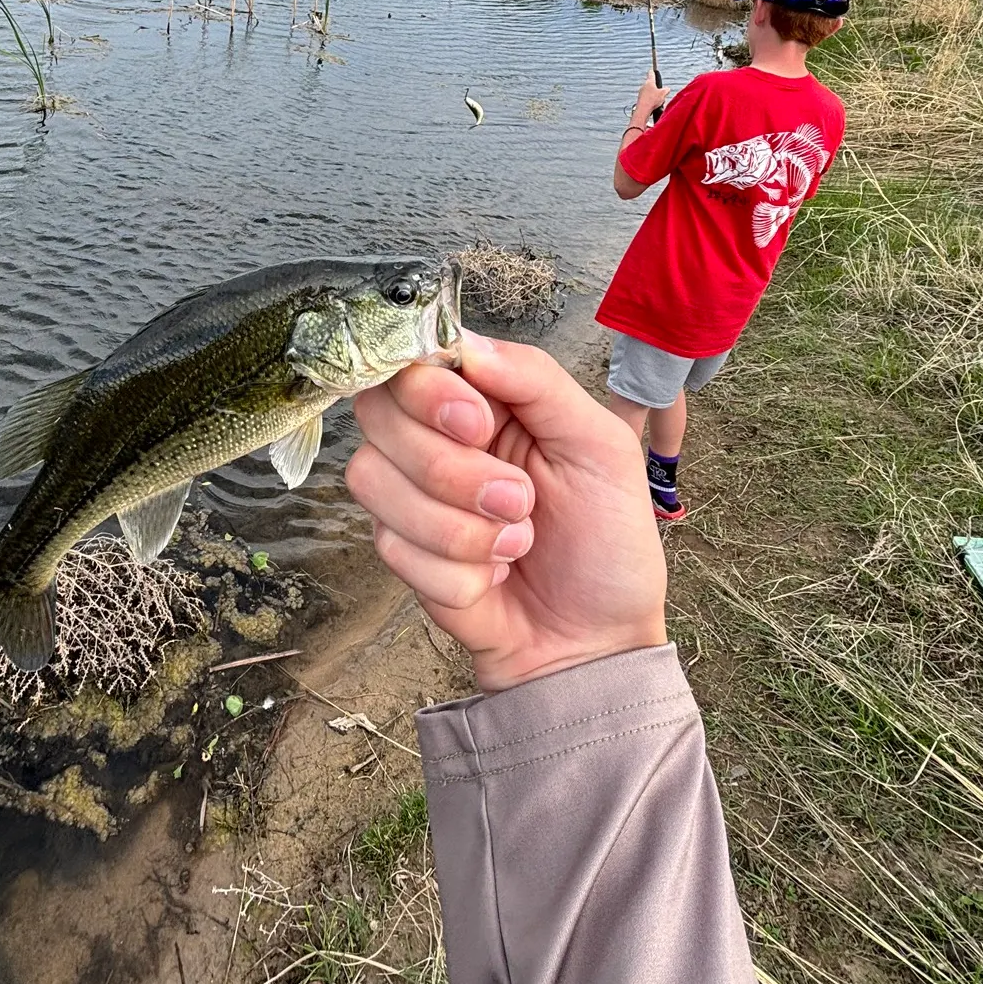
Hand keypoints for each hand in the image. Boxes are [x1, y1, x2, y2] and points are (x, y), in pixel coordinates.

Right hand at [347, 332, 666, 689]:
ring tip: (517, 542)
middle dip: (451, 467)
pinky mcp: (401, 554)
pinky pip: (394, 547)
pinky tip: (494, 577)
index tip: (478, 425)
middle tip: (520, 499)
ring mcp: (410, 497)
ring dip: (459, 526)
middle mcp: (434, 438)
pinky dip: (459, 572)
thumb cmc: (608, 540)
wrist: (597, 639)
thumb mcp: (598, 444)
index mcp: (483, 398)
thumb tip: (466, 344)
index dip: (430, 391)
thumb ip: (536, 379)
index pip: (411, 361)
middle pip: (377, 413)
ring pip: (374, 481)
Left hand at [632, 68, 670, 125]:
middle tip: (661, 93)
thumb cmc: (652, 100)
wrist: (643, 110)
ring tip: (658, 101)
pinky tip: (653, 105)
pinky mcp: (640, 99)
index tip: (652, 69)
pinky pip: (647, 98)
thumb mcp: (663, 94)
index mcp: (649, 82)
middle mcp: (644, 86)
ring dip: (654, 95)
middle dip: (656, 87)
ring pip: (649, 92)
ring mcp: (641, 93)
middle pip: (651, 84)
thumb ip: (666, 90)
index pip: (651, 74)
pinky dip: (651, 100)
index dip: (653, 71)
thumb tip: (667, 89)